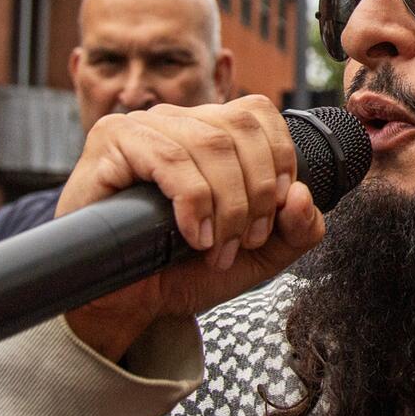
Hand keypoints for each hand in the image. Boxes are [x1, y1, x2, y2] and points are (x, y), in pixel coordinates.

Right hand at [58, 95, 326, 359]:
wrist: (123, 302)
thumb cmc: (180, 271)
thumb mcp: (257, 256)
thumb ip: (296, 230)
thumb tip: (302, 195)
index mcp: (210, 131)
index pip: (258, 113)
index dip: (279, 158)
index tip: (277, 212)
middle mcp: (177, 120)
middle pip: (240, 130)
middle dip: (257, 192)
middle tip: (245, 242)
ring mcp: (142, 126)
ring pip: (209, 144)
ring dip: (227, 205)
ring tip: (217, 249)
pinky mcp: (111, 141)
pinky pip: (169, 158)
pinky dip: (193, 201)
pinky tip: (193, 235)